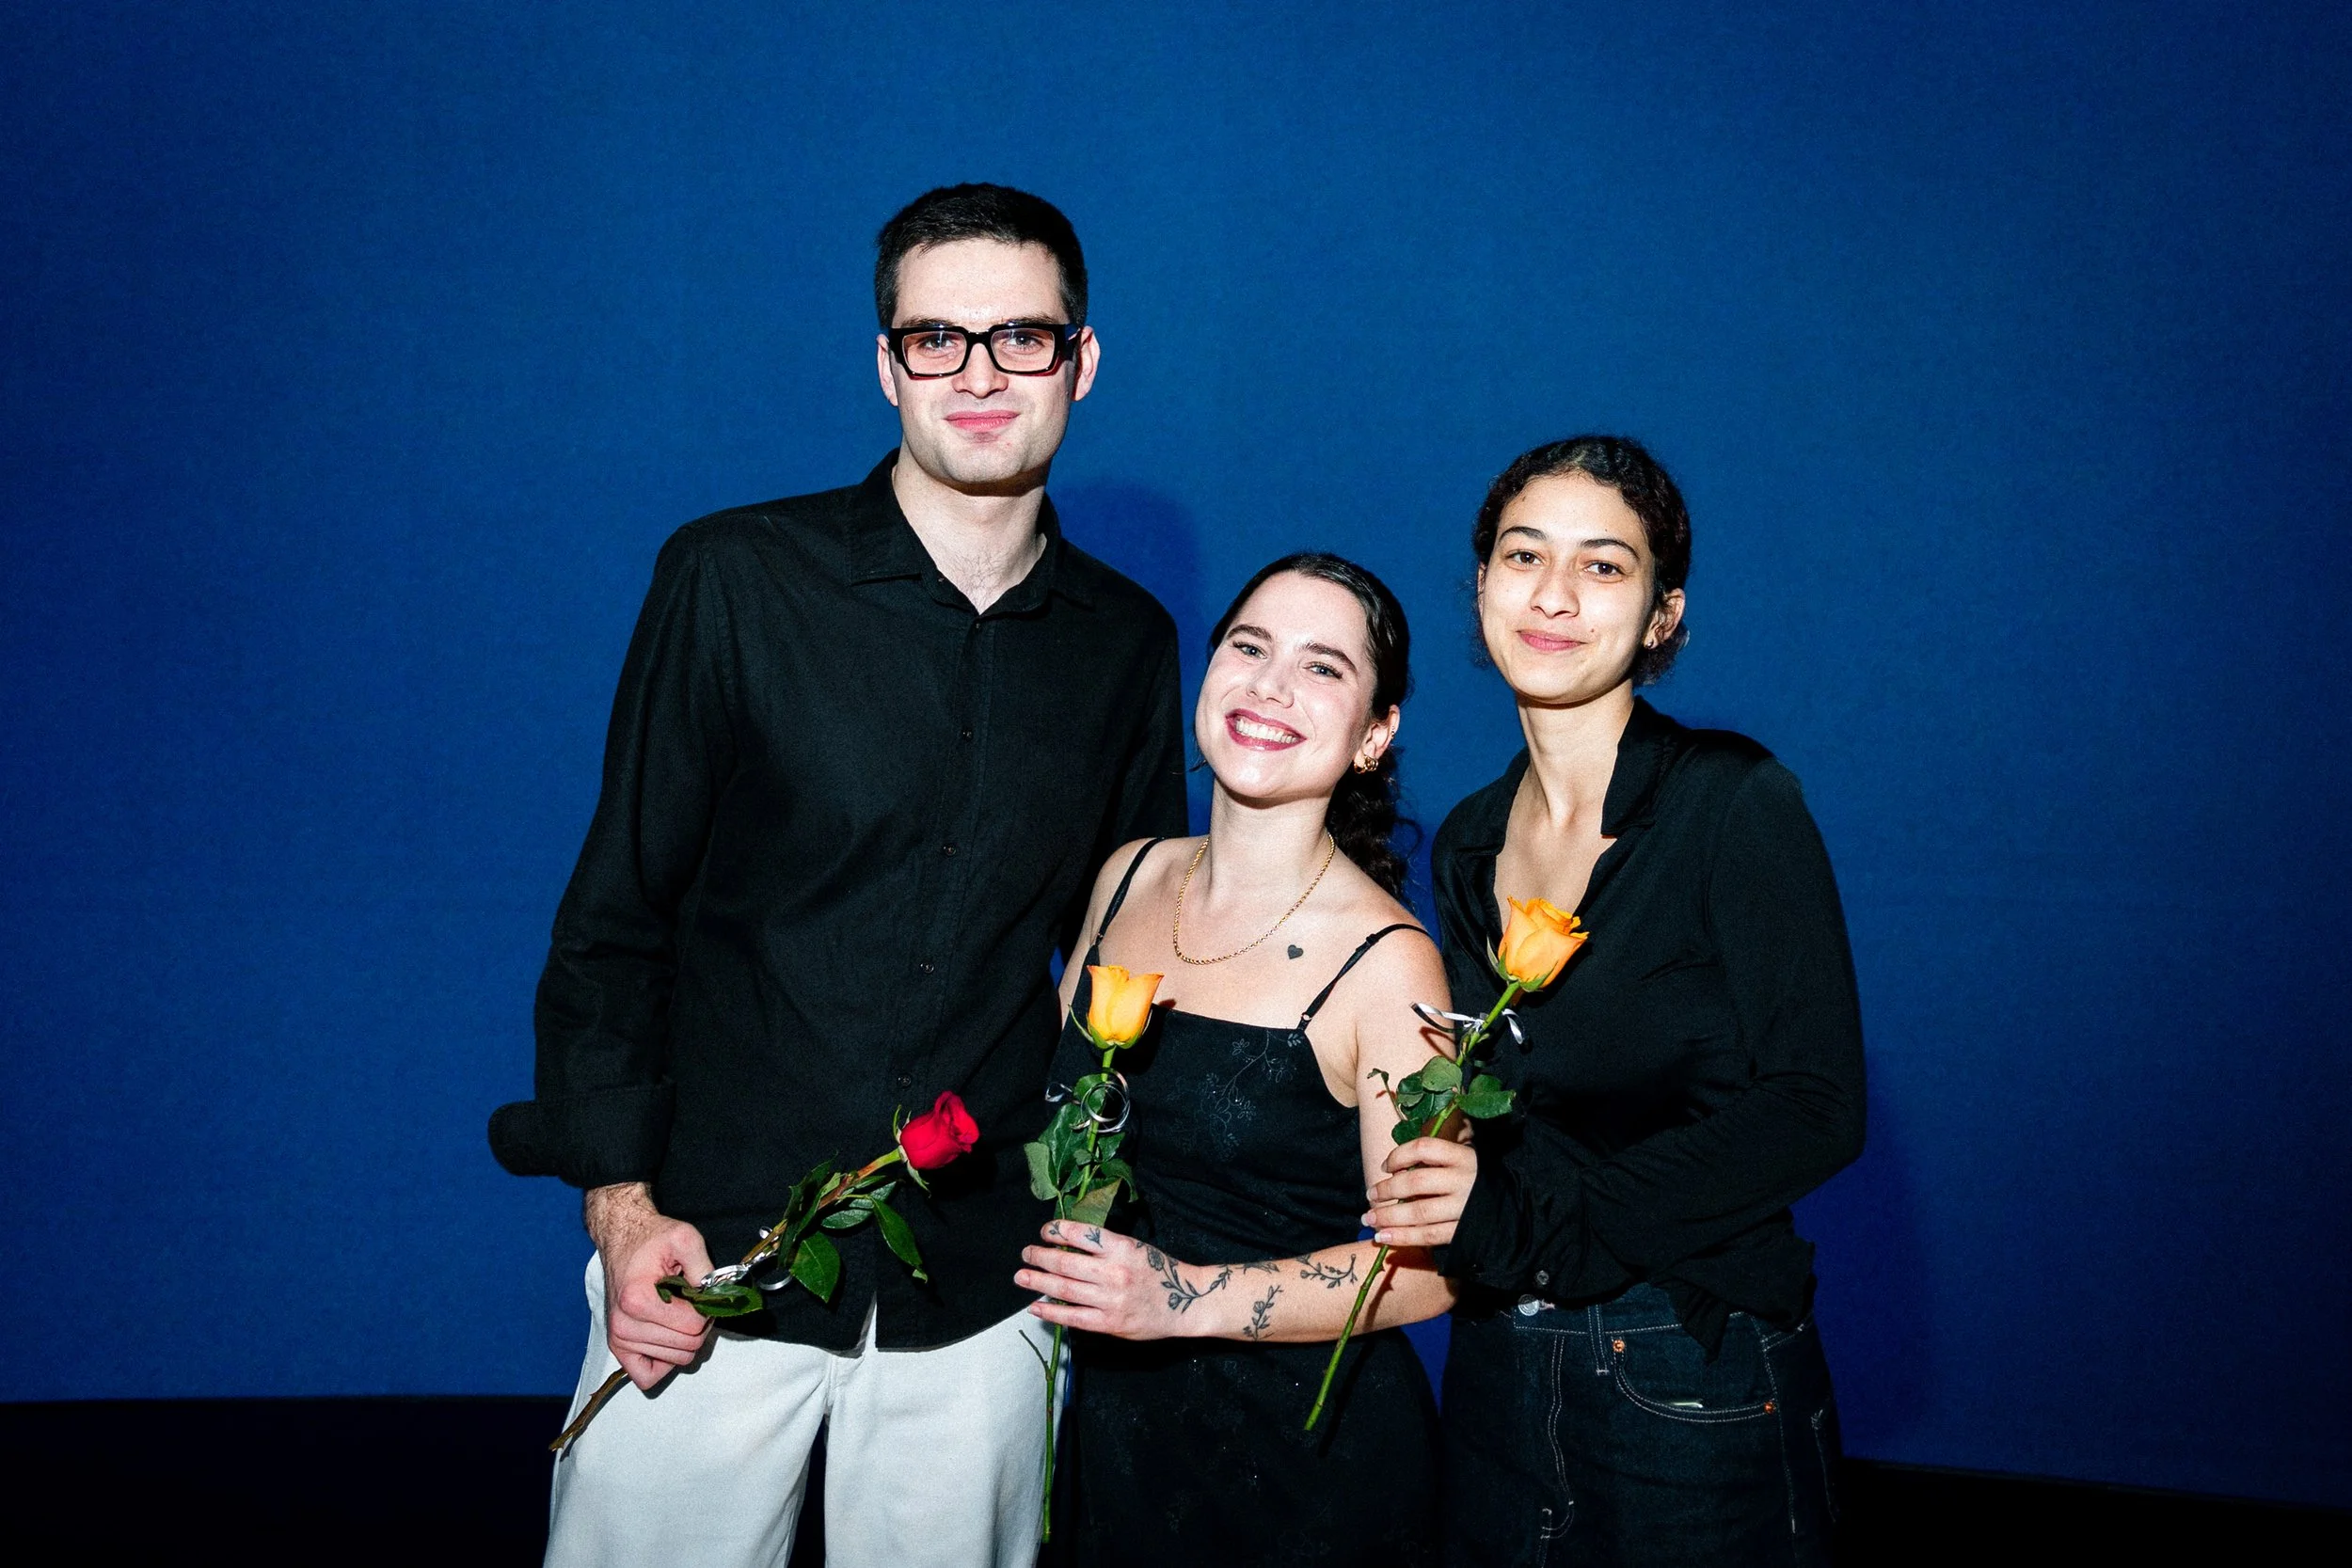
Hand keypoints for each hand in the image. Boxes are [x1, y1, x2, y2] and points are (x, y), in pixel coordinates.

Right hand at [585, 1182, 715, 1390]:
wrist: (623, 1239)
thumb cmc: (652, 1240)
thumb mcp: (685, 1238)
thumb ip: (705, 1267)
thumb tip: (716, 1298)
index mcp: (638, 1300)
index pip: (694, 1326)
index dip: (706, 1309)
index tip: (699, 1293)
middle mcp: (624, 1325)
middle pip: (688, 1347)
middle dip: (698, 1326)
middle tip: (690, 1302)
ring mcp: (619, 1339)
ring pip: (676, 1361)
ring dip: (684, 1340)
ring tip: (676, 1312)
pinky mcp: (618, 1347)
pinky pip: (648, 1376)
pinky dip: (665, 1362)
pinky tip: (668, 1337)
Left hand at [1017, 1220, 1227, 1340]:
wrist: (1186, 1302)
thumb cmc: (1159, 1271)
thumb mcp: (1136, 1248)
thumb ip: (1106, 1246)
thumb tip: (1067, 1243)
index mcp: (1122, 1248)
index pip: (1081, 1234)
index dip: (1057, 1231)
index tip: (1044, 1231)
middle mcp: (1114, 1272)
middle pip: (1067, 1263)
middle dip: (1041, 1257)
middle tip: (1025, 1254)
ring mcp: (1111, 1300)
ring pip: (1065, 1289)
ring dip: (1039, 1282)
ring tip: (1021, 1277)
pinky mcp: (1109, 1323)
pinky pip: (1074, 1317)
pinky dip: (1051, 1312)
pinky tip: (1036, 1307)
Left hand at [1364, 1138, 1476, 1247]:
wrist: (1516, 1210)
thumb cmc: (1479, 1181)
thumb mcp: (1465, 1160)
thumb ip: (1436, 1161)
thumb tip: (1395, 1168)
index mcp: (1463, 1157)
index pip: (1424, 1148)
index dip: (1400, 1155)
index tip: (1385, 1166)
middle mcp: (1463, 1181)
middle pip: (1416, 1182)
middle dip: (1387, 1190)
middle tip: (1370, 1195)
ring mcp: (1464, 1208)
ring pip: (1419, 1212)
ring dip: (1388, 1216)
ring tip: (1368, 1219)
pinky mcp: (1463, 1233)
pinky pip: (1428, 1236)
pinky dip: (1403, 1238)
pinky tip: (1384, 1237)